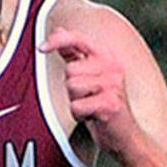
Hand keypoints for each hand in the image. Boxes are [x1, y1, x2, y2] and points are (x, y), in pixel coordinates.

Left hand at [40, 29, 137, 154]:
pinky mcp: (109, 103)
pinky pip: (76, 106)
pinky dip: (79, 116)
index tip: (41, 48)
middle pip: (70, 71)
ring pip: (72, 88)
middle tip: (87, 99)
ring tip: (91, 108)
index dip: (58, 40)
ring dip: (75, 103)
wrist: (125, 137)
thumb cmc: (103, 108)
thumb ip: (75, 54)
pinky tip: (93, 118)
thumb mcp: (90, 77)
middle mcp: (112, 67)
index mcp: (107, 58)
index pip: (79, 39)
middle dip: (72, 89)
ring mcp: (113, 85)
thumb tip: (58, 30)